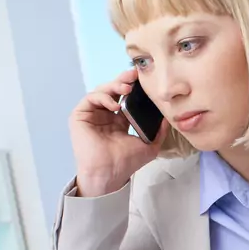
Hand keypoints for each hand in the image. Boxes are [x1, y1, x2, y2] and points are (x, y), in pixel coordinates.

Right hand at [69, 69, 169, 196]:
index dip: (133, 88)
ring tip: (127, 88)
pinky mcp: (80, 116)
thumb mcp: (149, 146)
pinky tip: (115, 104)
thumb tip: (168, 118)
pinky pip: (90, 99)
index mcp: (118, 121)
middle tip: (135, 75)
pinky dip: (103, 97)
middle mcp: (104, 116)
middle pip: (113, 90)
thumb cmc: (126, 163)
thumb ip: (159, 132)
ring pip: (102, 91)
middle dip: (124, 80)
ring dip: (114, 85)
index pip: (125, 98)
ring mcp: (92, 115)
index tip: (144, 79)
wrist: (110, 173)